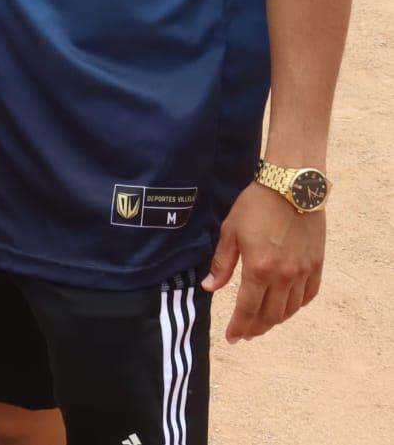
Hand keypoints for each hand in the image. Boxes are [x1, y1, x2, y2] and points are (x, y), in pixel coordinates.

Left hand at [203, 182, 324, 342]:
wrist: (292, 187)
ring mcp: (303, 272)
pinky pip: (308, 295)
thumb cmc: (256, 205)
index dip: (239, 326)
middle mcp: (284, 277)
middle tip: (245, 334)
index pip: (248, 309)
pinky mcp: (316, 265)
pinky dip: (296, 306)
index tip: (232, 338)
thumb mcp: (230, 231)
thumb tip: (209, 287)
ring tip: (262, 323)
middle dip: (256, 328)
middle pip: (271, 314)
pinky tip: (287, 306)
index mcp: (259, 269)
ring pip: (290, 309)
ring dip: (275, 320)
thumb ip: (222, 263)